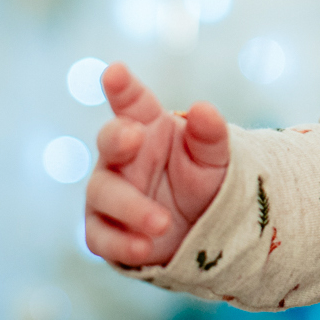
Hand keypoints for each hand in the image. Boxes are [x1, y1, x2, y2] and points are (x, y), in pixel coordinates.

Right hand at [83, 62, 230, 265]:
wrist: (204, 228)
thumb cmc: (204, 179)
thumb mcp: (217, 157)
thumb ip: (210, 134)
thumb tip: (204, 108)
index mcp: (148, 127)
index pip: (132, 102)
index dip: (122, 87)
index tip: (115, 71)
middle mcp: (122, 156)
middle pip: (109, 141)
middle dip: (117, 137)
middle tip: (134, 137)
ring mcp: (108, 192)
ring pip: (103, 193)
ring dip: (131, 207)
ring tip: (164, 221)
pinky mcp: (104, 230)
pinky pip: (101, 236)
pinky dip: (121, 243)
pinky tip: (144, 248)